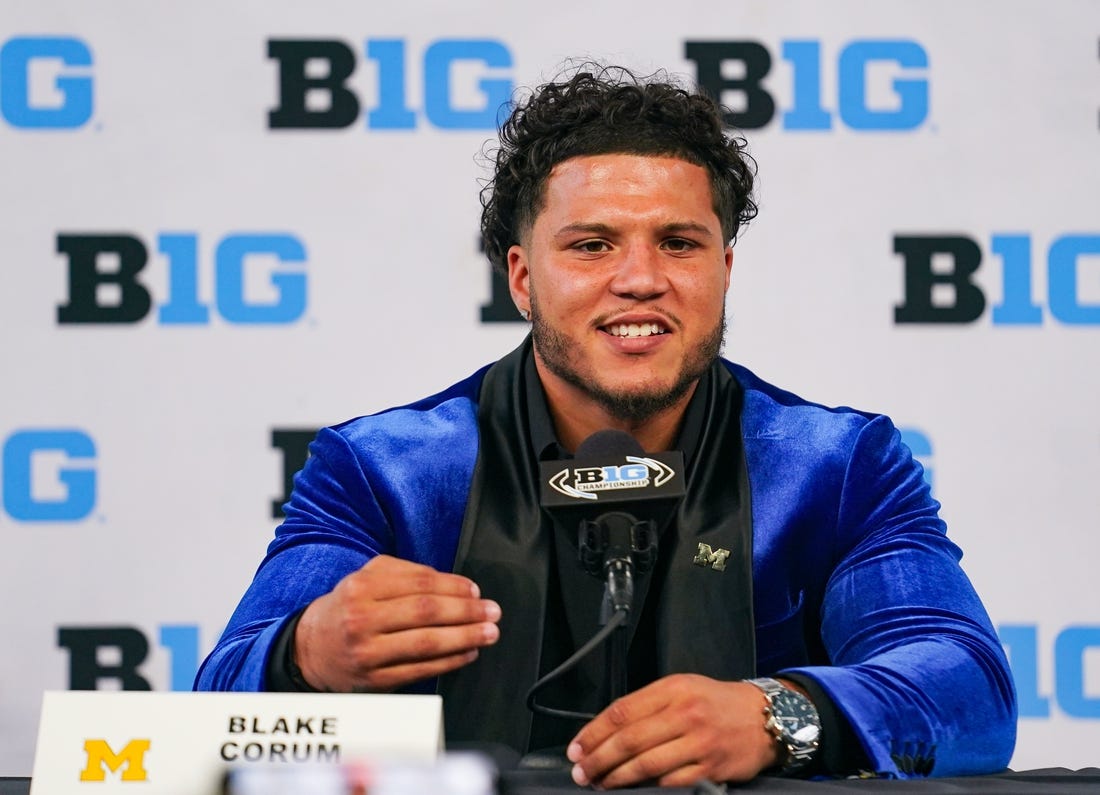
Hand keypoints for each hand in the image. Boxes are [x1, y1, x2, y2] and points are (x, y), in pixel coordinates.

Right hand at [293, 554, 500, 691]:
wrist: (312, 648)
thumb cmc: (348, 608)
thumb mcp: (366, 577)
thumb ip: (405, 573)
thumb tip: (454, 584)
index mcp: (362, 587)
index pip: (419, 583)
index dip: (453, 586)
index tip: (475, 591)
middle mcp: (362, 619)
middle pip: (426, 612)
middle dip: (466, 611)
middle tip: (492, 611)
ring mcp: (368, 652)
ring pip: (426, 643)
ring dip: (465, 637)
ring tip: (488, 632)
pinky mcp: (375, 679)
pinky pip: (421, 669)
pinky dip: (450, 661)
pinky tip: (468, 653)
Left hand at [566, 674, 781, 788]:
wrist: (764, 717)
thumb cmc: (717, 702)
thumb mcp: (683, 687)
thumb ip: (649, 704)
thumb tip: (608, 728)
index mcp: (673, 689)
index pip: (622, 710)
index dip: (594, 732)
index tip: (577, 746)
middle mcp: (685, 713)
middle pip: (629, 739)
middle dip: (598, 758)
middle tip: (581, 771)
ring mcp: (698, 742)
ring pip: (646, 764)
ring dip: (616, 777)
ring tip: (600, 783)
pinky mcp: (710, 768)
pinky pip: (670, 782)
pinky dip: (647, 788)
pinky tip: (633, 789)